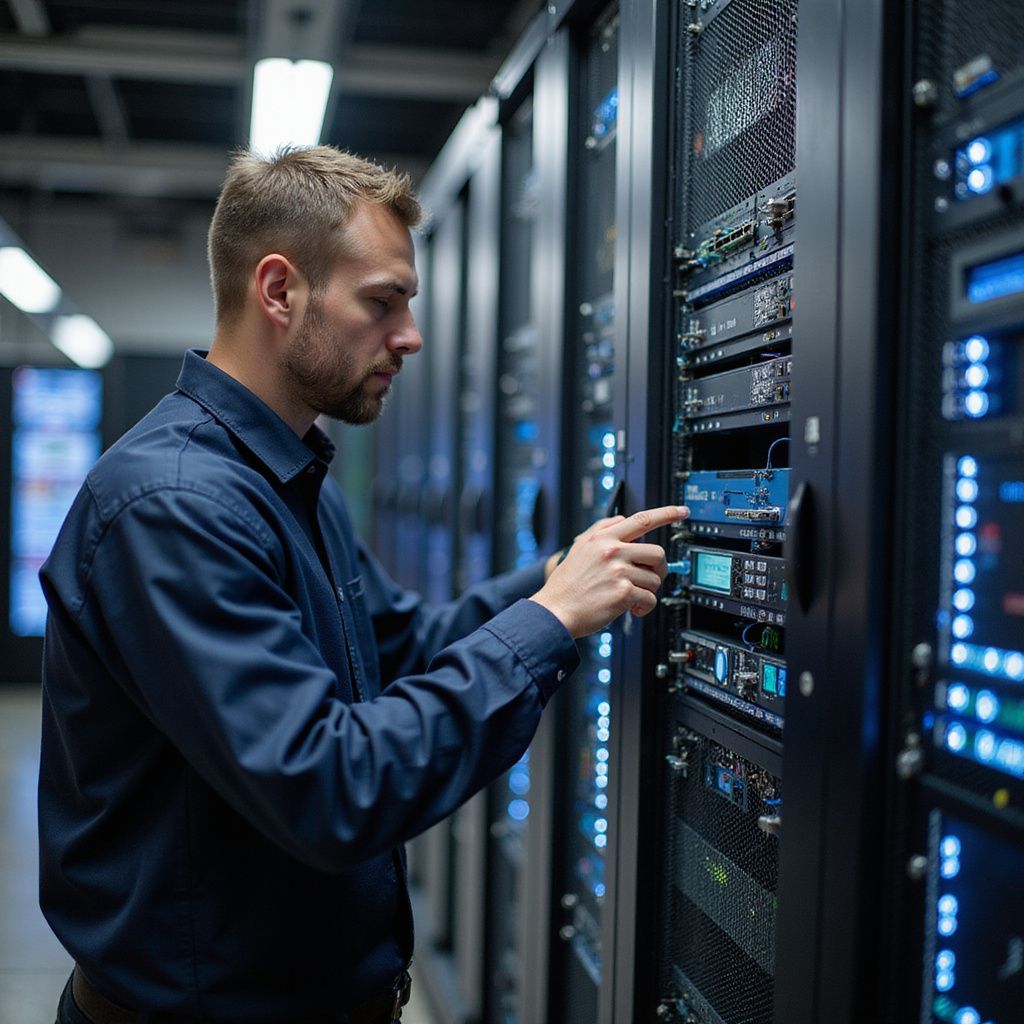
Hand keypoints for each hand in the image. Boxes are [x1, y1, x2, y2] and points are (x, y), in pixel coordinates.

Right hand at [530, 505, 688, 638]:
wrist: (555, 611)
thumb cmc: (567, 585)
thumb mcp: (579, 548)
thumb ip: (600, 530)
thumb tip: (621, 519)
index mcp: (602, 538)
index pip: (641, 519)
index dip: (666, 513)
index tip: (681, 511)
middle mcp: (612, 551)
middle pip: (657, 552)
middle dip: (658, 569)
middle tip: (647, 578)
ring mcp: (618, 571)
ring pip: (655, 579)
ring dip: (647, 591)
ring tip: (630, 596)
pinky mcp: (623, 592)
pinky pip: (650, 599)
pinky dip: (644, 607)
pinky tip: (630, 608)